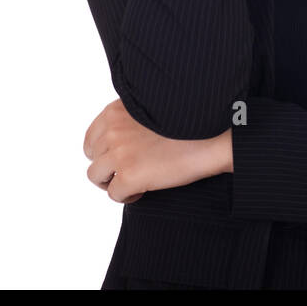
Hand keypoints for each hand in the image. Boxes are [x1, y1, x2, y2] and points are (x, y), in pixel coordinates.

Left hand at [83, 99, 226, 202]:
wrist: (214, 138)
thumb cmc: (191, 124)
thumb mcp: (152, 110)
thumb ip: (129, 119)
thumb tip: (114, 140)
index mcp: (116, 111)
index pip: (92, 137)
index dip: (105, 151)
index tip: (122, 157)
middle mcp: (113, 130)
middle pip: (93, 157)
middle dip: (109, 166)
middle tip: (131, 169)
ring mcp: (119, 153)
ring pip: (96, 177)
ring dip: (114, 181)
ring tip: (136, 180)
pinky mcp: (128, 175)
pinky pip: (114, 194)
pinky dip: (128, 195)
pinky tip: (145, 189)